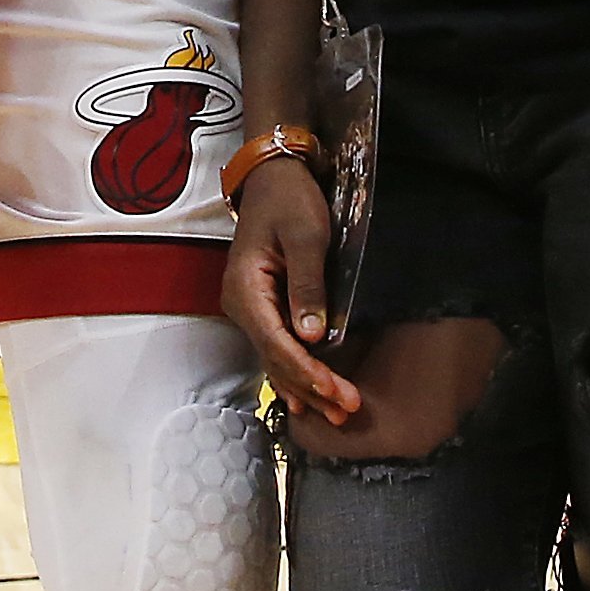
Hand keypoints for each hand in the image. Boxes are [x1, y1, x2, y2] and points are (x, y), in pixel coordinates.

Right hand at [218, 150, 359, 424]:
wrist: (273, 177)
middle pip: (276, 359)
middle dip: (312, 388)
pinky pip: (277, 348)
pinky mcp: (262, 308)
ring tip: (337, 413)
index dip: (307, 372)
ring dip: (306, 386)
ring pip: (276, 358)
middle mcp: (241, 305)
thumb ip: (308, 286)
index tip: (336, 392)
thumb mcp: (306, 236)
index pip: (277, 343)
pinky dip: (295, 373)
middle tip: (348, 410)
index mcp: (246, 288)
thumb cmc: (290, 201)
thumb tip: (312, 336)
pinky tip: (307, 399)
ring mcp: (249, 308)